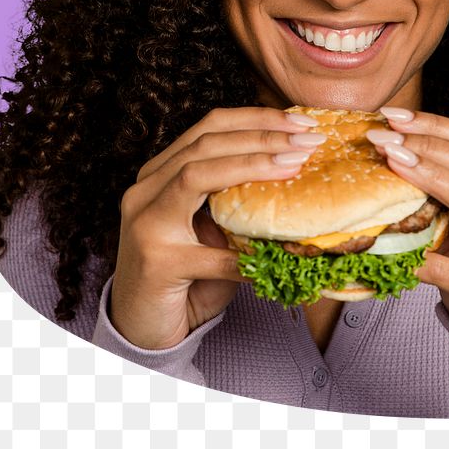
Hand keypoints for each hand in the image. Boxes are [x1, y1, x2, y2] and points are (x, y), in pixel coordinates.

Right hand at [109, 107, 326, 349]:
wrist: (140, 330)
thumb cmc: (186, 277)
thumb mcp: (212, 229)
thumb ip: (236, 201)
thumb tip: (295, 174)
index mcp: (160, 173)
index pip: (209, 127)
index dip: (256, 119)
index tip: (300, 121)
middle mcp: (144, 190)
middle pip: (205, 143)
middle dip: (262, 136)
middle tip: (308, 139)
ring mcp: (144, 223)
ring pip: (196, 175)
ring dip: (252, 166)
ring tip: (295, 165)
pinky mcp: (155, 263)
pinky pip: (211, 254)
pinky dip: (248, 254)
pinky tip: (281, 255)